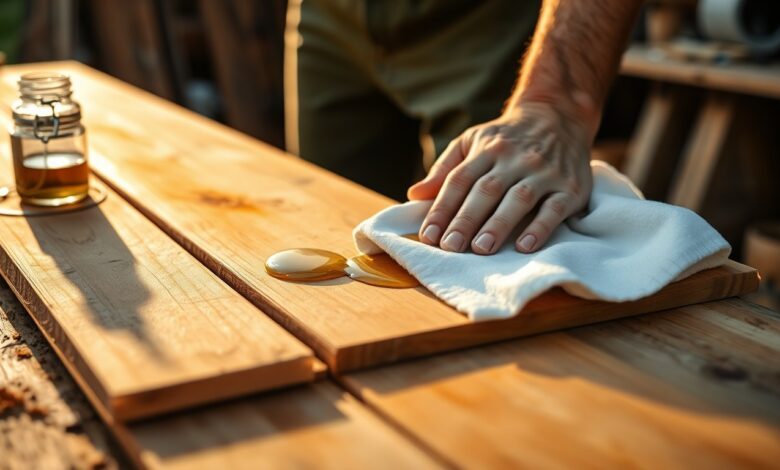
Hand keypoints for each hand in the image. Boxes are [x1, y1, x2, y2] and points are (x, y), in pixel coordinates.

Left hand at [408, 102, 592, 254]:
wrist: (558, 116)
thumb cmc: (507, 138)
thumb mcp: (472, 141)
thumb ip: (445, 169)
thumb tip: (415, 194)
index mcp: (487, 150)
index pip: (460, 180)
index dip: (442, 208)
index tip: (428, 234)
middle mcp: (514, 159)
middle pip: (486, 191)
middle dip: (466, 220)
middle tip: (450, 247)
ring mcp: (544, 172)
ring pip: (518, 199)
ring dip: (498, 225)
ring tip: (480, 249)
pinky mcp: (569, 187)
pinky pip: (554, 208)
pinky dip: (540, 228)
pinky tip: (524, 246)